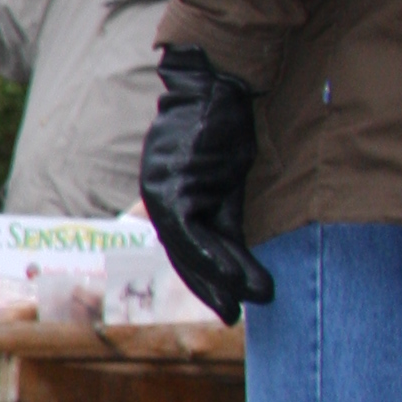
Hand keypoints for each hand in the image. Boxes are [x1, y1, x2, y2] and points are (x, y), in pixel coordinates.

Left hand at [139, 46, 274, 320]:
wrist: (216, 86)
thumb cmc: (223, 127)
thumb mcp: (229, 181)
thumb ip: (229, 217)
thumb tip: (245, 255)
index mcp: (167, 198)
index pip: (185, 250)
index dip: (206, 279)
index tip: (229, 304)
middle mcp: (157, 200)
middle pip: (183, 257)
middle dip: (210, 289)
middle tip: (233, 316)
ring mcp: (160, 193)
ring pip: (188, 251)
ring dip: (219, 281)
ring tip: (245, 304)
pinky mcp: (172, 186)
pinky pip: (192, 233)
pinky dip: (215, 259)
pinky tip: (237, 279)